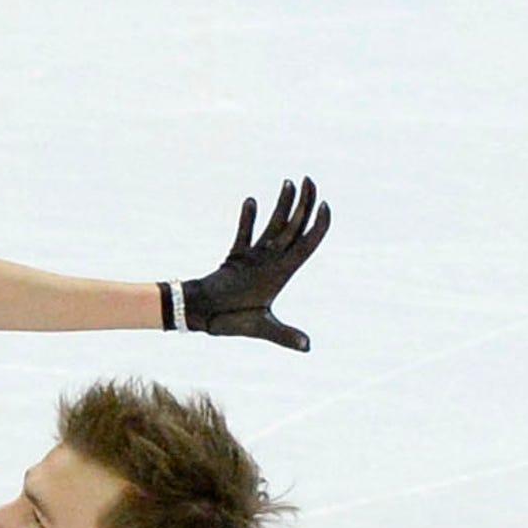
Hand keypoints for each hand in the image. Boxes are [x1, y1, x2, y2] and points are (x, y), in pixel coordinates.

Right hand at [179, 176, 331, 350]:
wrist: (201, 316)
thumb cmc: (230, 321)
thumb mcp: (261, 327)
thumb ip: (284, 335)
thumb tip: (307, 348)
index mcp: (281, 274)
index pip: (306, 245)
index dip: (318, 226)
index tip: (326, 205)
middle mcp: (271, 262)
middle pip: (293, 228)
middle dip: (304, 204)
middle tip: (310, 180)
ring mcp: (255, 258)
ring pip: (273, 225)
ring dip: (282, 204)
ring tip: (289, 182)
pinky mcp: (236, 256)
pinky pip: (245, 233)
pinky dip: (249, 218)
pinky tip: (252, 200)